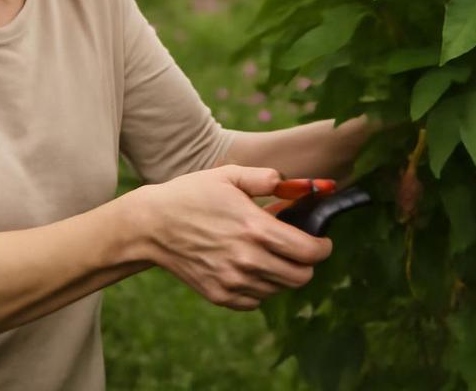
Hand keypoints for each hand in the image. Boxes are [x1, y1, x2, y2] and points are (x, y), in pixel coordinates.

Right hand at [132, 165, 332, 309]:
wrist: (152, 226)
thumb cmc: (192, 195)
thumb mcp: (229, 176)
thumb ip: (265, 178)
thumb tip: (293, 183)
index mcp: (255, 229)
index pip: (309, 252)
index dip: (323, 247)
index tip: (322, 241)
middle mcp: (248, 260)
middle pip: (301, 277)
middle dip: (308, 264)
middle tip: (300, 250)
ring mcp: (233, 281)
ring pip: (280, 289)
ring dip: (283, 274)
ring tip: (272, 255)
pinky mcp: (220, 296)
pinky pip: (256, 301)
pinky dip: (261, 288)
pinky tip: (251, 268)